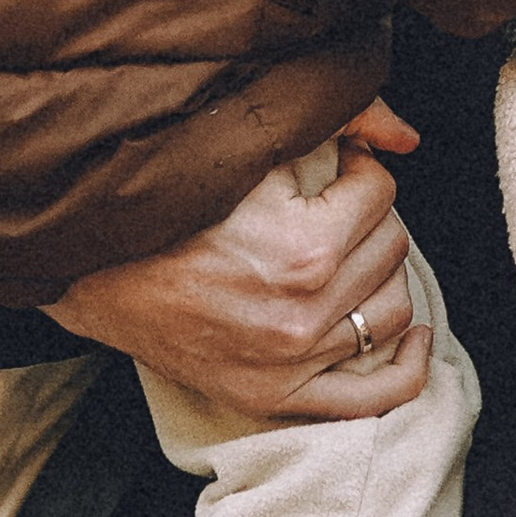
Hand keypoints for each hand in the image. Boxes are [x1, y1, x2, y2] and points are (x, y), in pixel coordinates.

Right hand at [50, 105, 430, 421]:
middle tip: (326, 203)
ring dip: (377, 273)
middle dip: (366, 215)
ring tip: (342, 251)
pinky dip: (407, 369)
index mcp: (305, 250)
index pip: (380, 191)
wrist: (99, 264)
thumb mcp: (252, 142)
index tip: (327, 166)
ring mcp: (291, 365)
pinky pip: (372, 398)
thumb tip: (407, 138)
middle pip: (391, 246)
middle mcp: (305, 316)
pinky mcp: (276, 398)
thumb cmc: (175, 196)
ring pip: (390, 308)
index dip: (354, 168)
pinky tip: (416, 336)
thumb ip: (343, 118)